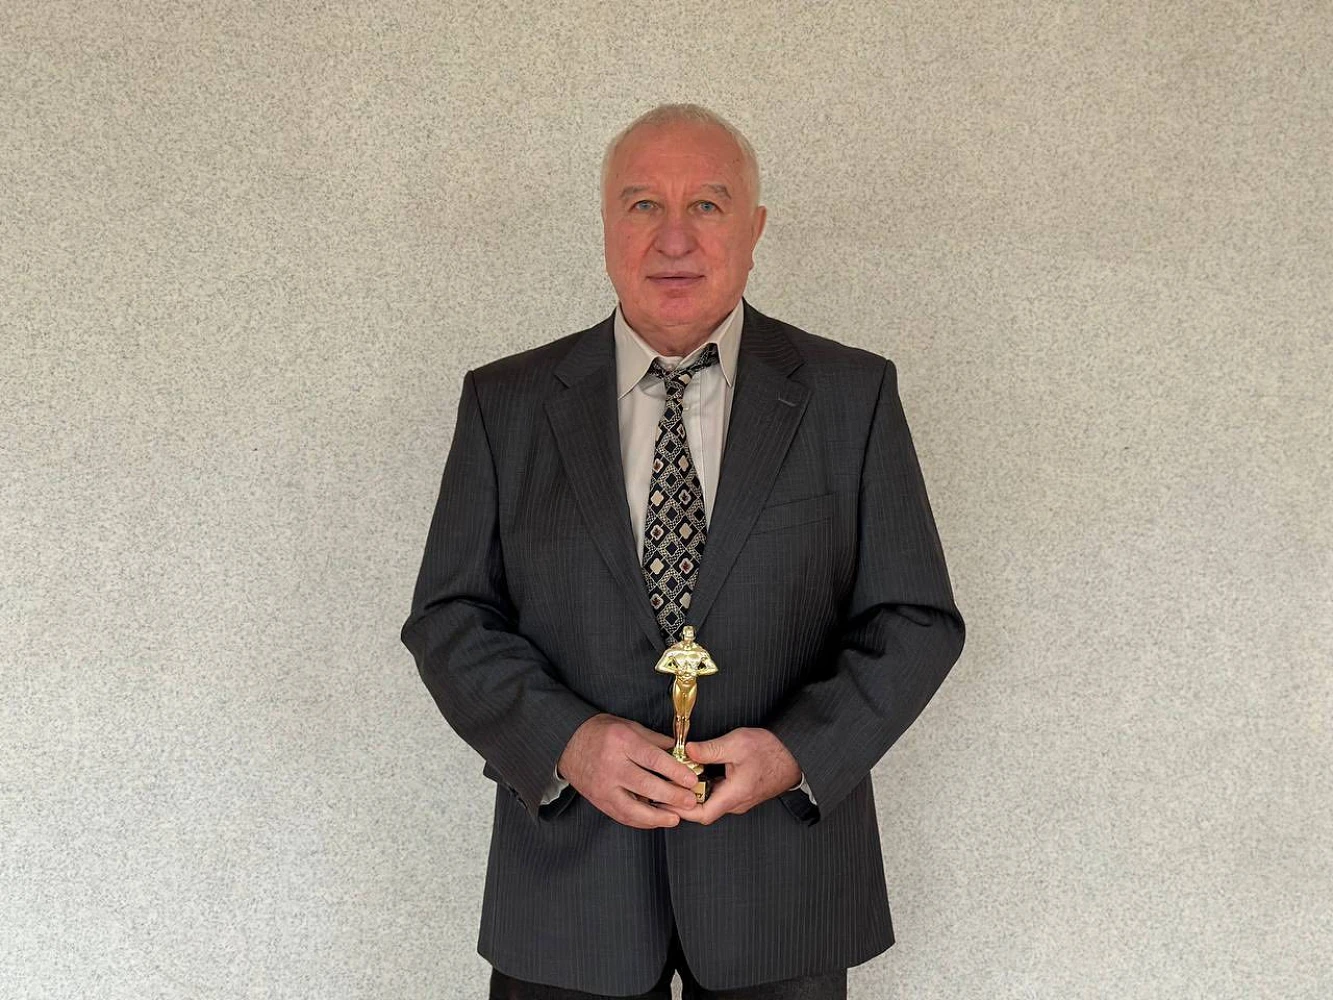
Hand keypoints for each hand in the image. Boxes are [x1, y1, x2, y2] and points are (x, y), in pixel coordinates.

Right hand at [557, 713, 701, 828]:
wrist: (568, 743)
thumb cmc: (602, 732)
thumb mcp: (629, 727)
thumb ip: (655, 740)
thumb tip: (681, 752)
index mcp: (621, 741)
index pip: (653, 759)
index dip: (674, 771)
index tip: (691, 779)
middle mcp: (612, 765)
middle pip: (646, 784)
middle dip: (671, 796)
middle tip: (690, 801)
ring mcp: (604, 785)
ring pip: (632, 807)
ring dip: (656, 816)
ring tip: (675, 818)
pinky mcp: (599, 800)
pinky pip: (622, 815)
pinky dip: (641, 821)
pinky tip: (656, 820)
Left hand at [665, 728, 801, 825]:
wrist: (794, 755)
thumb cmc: (771, 751)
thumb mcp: (737, 743)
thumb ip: (710, 749)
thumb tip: (687, 751)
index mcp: (734, 795)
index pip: (702, 814)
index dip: (680, 810)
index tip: (664, 801)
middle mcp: (735, 803)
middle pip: (702, 809)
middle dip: (682, 799)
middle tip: (664, 785)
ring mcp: (738, 799)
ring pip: (709, 801)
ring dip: (693, 792)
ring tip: (675, 778)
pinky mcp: (739, 792)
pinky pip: (717, 794)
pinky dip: (703, 786)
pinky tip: (694, 772)